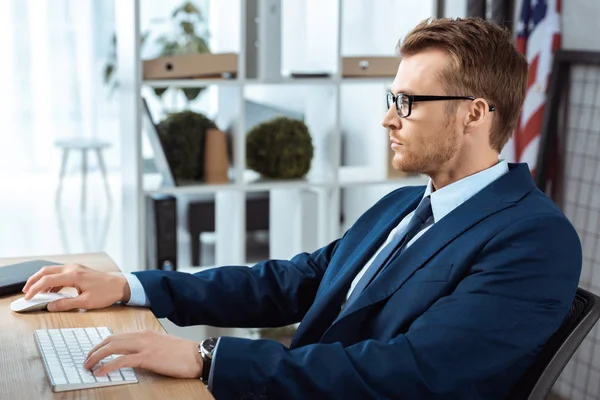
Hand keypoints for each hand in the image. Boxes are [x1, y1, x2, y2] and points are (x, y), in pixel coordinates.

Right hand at [21, 263, 130, 311]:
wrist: (120, 285)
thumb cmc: (106, 293)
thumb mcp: (85, 302)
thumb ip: (66, 304)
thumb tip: (50, 306)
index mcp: (73, 275)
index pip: (47, 280)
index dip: (35, 289)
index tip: (28, 298)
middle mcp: (73, 268)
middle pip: (46, 271)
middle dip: (33, 280)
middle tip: (26, 292)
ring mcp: (76, 267)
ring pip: (52, 270)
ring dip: (42, 280)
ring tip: (35, 292)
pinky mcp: (79, 270)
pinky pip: (60, 273)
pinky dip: (52, 280)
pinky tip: (50, 290)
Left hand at [83, 330, 202, 378]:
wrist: (196, 355)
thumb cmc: (182, 353)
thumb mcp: (162, 345)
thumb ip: (147, 346)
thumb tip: (133, 355)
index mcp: (145, 333)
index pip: (117, 336)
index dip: (102, 344)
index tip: (94, 353)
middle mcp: (142, 336)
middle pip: (111, 340)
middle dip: (95, 350)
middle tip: (86, 360)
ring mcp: (144, 346)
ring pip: (112, 347)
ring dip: (97, 357)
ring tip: (88, 366)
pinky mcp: (147, 357)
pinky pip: (121, 360)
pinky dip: (107, 366)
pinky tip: (100, 372)